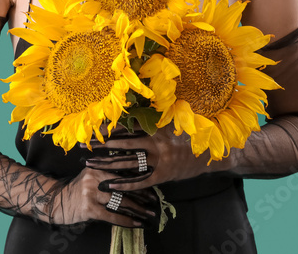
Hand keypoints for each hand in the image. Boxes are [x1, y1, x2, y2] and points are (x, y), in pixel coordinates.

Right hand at [43, 163, 157, 228]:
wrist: (57, 202)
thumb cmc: (78, 190)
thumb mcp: (91, 175)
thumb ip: (108, 173)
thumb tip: (133, 176)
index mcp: (98, 166)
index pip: (122, 170)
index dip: (139, 178)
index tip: (153, 183)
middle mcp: (95, 176)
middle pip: (124, 185)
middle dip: (142, 194)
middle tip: (155, 201)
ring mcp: (91, 192)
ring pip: (120, 201)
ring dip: (137, 209)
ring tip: (148, 215)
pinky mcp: (89, 208)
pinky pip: (111, 215)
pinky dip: (125, 220)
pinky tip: (135, 224)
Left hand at [79, 125, 222, 191]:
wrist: (213, 152)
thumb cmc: (192, 135)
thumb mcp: (175, 121)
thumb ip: (157, 119)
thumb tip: (138, 113)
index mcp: (157, 127)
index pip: (128, 127)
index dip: (109, 128)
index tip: (93, 128)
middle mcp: (156, 142)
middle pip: (122, 143)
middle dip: (101, 145)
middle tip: (83, 145)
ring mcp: (159, 160)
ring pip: (128, 162)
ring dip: (107, 163)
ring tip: (89, 164)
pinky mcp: (163, 175)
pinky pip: (140, 181)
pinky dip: (124, 183)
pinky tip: (109, 184)